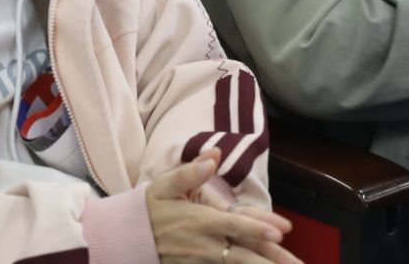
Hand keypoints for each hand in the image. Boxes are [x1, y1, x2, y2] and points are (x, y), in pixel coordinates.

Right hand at [147, 154, 299, 263]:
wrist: (128, 240)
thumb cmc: (148, 209)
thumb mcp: (164, 186)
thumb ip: (189, 172)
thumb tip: (213, 156)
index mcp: (198, 220)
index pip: (233, 224)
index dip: (256, 227)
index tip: (280, 231)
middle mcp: (204, 244)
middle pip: (242, 254)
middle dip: (271, 259)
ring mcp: (201, 261)